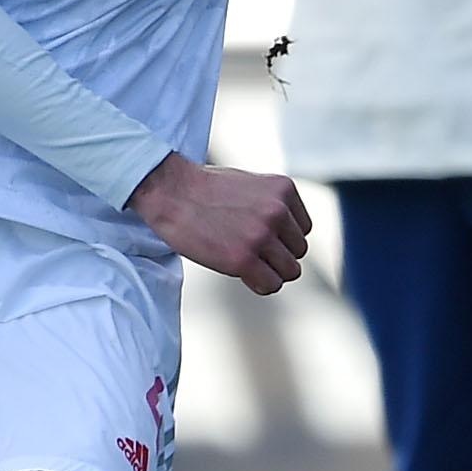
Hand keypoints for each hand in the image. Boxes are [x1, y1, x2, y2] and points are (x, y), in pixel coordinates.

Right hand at [128, 152, 310, 294]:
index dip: (281, 237)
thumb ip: (272, 205)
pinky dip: (259, 284)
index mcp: (283, 190)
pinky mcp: (243, 259)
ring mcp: (261, 236)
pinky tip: (241, 273)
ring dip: (269, 271)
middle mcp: (278, 212)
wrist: (168, 190)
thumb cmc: (202, 189)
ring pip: (289, 271)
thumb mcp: (249, 185)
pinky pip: (270, 285)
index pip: (302, 229)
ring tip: (244, 261)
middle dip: (276, 255)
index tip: (257, 235)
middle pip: (298, 251)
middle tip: (248, 250)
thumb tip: (285, 237)